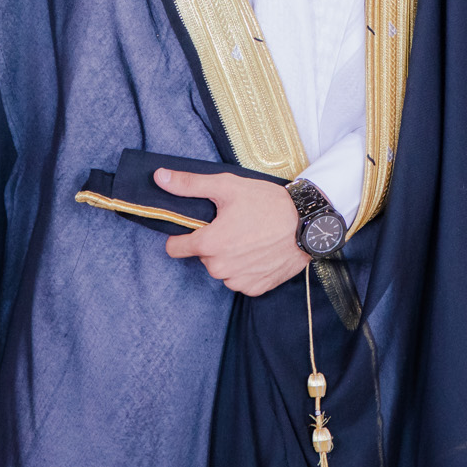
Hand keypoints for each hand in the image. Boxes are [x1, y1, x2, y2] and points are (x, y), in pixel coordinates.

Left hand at [158, 168, 308, 294]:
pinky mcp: (256, 288)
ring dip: (229, 258)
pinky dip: (246, 269)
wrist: (307, 224)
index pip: (175, 249)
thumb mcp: (227, 186)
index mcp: (209, 243)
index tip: (198, 228)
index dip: (182, 236)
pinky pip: (240, 281)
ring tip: (250, 238)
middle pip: (202, 257)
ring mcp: (239, 280)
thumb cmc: (268, 203)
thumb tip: (159, 178)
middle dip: (212, 244)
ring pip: (221, 270)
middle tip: (235, 226)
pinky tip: (259, 253)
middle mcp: (220, 267)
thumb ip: (189, 184)